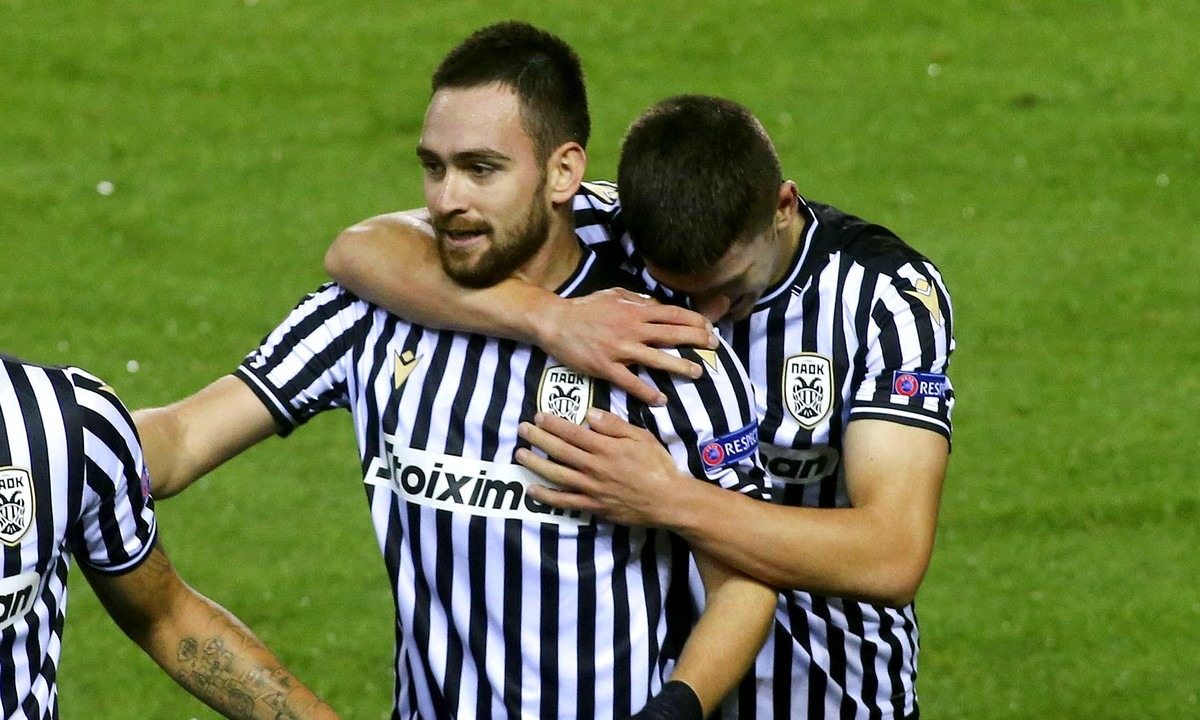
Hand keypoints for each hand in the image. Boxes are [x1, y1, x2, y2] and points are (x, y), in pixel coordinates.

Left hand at [519, 408, 686, 527]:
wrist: (668, 500)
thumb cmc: (658, 466)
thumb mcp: (641, 437)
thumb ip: (614, 425)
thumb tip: (590, 414)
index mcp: (606, 448)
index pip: (573, 433)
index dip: (553, 424)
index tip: (538, 416)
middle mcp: (595, 467)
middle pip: (560, 450)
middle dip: (538, 438)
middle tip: (522, 429)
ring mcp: (592, 488)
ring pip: (557, 474)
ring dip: (535, 463)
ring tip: (520, 454)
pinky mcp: (593, 506)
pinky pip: (565, 501)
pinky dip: (547, 496)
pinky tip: (532, 489)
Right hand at [533, 288, 716, 405]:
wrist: (555, 322)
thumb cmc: (584, 308)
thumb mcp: (612, 295)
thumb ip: (636, 300)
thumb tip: (655, 304)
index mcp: (635, 310)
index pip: (673, 314)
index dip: (694, 320)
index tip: (709, 328)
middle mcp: (632, 329)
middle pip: (672, 334)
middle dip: (697, 340)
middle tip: (715, 347)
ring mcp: (619, 349)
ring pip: (657, 358)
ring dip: (680, 366)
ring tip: (698, 373)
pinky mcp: (606, 367)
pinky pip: (630, 382)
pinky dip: (647, 391)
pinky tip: (661, 399)